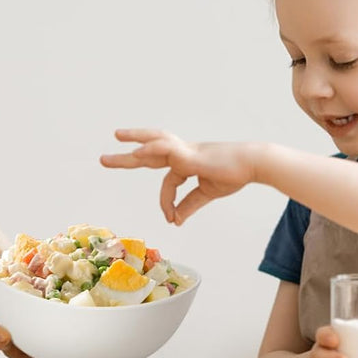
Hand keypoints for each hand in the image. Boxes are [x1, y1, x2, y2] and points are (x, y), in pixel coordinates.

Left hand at [100, 128, 256, 223]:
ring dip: (135, 138)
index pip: (168, 181)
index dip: (167, 202)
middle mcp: (182, 154)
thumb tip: (175, 220)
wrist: (252, 164)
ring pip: (155, 141)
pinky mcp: (189, 154)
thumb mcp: (207, 193)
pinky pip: (166, 149)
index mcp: (186, 162)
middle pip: (148, 152)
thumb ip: (189, 204)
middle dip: (126, 157)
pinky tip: (138, 152)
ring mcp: (185, 151)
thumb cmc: (233, 174)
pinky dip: (150, 149)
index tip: (172, 218)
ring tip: (118, 137)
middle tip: (104, 159)